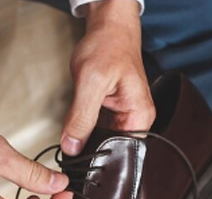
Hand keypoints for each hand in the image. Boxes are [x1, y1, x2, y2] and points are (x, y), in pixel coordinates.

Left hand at [61, 0, 154, 155]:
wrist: (107, 28)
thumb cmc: (109, 45)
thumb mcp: (91, 82)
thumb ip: (81, 117)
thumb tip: (71, 146)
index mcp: (140, 117)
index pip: (121, 152)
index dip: (98, 158)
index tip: (78, 157)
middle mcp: (134, 120)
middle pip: (108, 148)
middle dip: (88, 147)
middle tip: (71, 141)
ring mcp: (122, 117)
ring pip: (98, 139)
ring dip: (84, 135)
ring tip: (77, 121)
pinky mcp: (109, 112)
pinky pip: (94, 128)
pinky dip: (82, 126)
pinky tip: (78, 117)